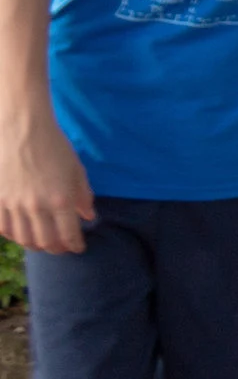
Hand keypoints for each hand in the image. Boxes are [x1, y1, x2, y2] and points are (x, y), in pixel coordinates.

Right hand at [0, 121, 94, 254]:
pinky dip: (13, 236)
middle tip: (62, 249)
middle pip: (46, 241)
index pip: (69, 235)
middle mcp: (36, 207)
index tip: (79, 248)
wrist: (23, 129)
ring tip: (43, 244)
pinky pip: (3, 228)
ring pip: (23, 238)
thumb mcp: (76, 170)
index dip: (75, 245)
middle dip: (57, 249)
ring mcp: (14, 205)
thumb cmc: (54, 147)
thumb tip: (89, 217)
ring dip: (35, 245)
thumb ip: (83, 196)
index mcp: (61, 200)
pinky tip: (21, 234)